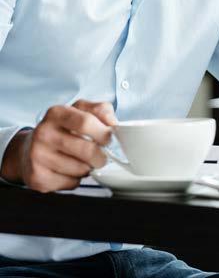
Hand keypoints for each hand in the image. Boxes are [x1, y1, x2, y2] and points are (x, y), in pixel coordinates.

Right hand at [0, 100, 116, 191]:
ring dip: (88, 168)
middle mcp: (43, 133)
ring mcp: (38, 156)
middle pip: (86, 150)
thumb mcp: (79, 111)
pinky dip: (77, 179)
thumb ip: (100, 111)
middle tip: (102, 156)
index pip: (86, 122)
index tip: (110, 139)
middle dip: (101, 156)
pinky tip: (70, 170)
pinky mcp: (37, 177)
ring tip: (82, 161)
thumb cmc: (61, 129)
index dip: (103, 133)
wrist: (29, 148)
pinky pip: (71, 183)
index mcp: (56, 113)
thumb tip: (114, 125)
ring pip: (80, 169)